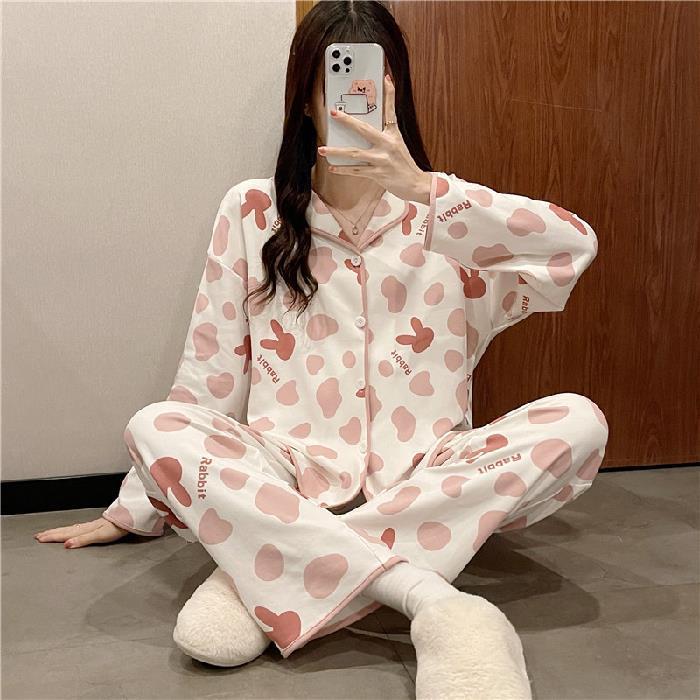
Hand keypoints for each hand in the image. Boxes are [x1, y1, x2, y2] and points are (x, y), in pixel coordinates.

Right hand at [34, 517, 129, 547]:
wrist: (129, 519)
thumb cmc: (117, 528)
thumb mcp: (99, 536)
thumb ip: (83, 540)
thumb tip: (67, 545)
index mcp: (85, 530)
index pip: (65, 534)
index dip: (52, 536)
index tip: (40, 538)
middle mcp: (87, 527)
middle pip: (66, 530)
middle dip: (52, 533)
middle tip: (39, 536)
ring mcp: (92, 526)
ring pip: (71, 528)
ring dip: (59, 531)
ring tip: (49, 532)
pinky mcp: (97, 526)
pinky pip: (78, 527)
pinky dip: (70, 529)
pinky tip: (71, 530)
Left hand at [317, 74, 431, 204]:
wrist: (415, 184)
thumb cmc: (404, 164)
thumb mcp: (398, 144)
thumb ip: (386, 133)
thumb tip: (374, 124)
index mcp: (393, 135)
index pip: (391, 111)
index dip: (389, 94)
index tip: (385, 79)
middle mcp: (387, 145)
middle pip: (364, 129)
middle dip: (347, 121)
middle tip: (333, 113)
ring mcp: (382, 160)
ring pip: (354, 153)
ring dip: (336, 151)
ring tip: (322, 149)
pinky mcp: (377, 173)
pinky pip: (356, 170)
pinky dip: (343, 169)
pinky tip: (332, 166)